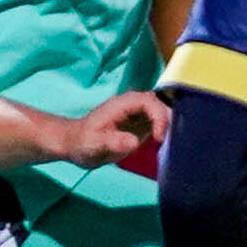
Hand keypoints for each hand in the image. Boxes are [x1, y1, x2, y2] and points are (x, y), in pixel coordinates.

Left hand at [49, 90, 169, 173]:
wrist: (75, 144)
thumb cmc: (82, 142)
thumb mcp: (94, 144)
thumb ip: (113, 142)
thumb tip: (134, 142)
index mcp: (122, 104)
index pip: (149, 101)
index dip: (159, 117)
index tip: (159, 138)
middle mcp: (132, 105)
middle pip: (160, 104)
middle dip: (168, 121)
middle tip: (169, 143)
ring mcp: (138, 113)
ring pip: (162, 112)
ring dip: (170, 126)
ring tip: (171, 144)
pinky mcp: (141, 123)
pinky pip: (159, 122)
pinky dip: (166, 131)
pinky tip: (166, 145)